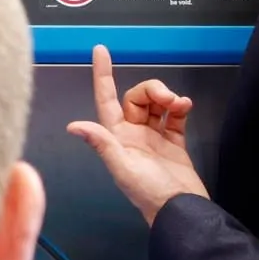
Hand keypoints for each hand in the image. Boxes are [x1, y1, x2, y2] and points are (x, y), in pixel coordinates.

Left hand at [67, 45, 207, 225]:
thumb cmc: (150, 193)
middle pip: (137, 98)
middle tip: (167, 97)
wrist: (181, 210)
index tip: (101, 50)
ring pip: (156, 104)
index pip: (106, 98)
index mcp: (116, 137)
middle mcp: (132, 134)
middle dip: (152, 90)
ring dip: (167, 97)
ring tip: (179, 104)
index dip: (102, 74)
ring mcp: (154, 138)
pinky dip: (180, 108)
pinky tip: (185, 107)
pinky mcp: (173, 143)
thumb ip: (102, 144)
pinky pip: (175, 117)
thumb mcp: (123, 168)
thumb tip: (73, 126)